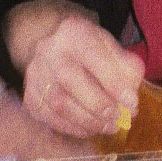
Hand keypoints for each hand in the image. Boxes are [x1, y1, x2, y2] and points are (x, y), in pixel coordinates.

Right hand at [17, 8, 143, 137]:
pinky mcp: (30, 96)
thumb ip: (127, 69)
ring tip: (109, 127)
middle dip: (99, 104)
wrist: (57, 52)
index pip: (92, 55)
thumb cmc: (91, 53)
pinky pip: (50, 118)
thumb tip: (129, 99)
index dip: (113, 81)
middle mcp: (48, 50)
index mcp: (73, 32)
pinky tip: (89, 129)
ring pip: (58, 103)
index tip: (131, 102)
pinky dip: (74, 128)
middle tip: (119, 118)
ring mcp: (35, 74)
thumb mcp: (113, 50)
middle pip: (70, 79)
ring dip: (88, 121)